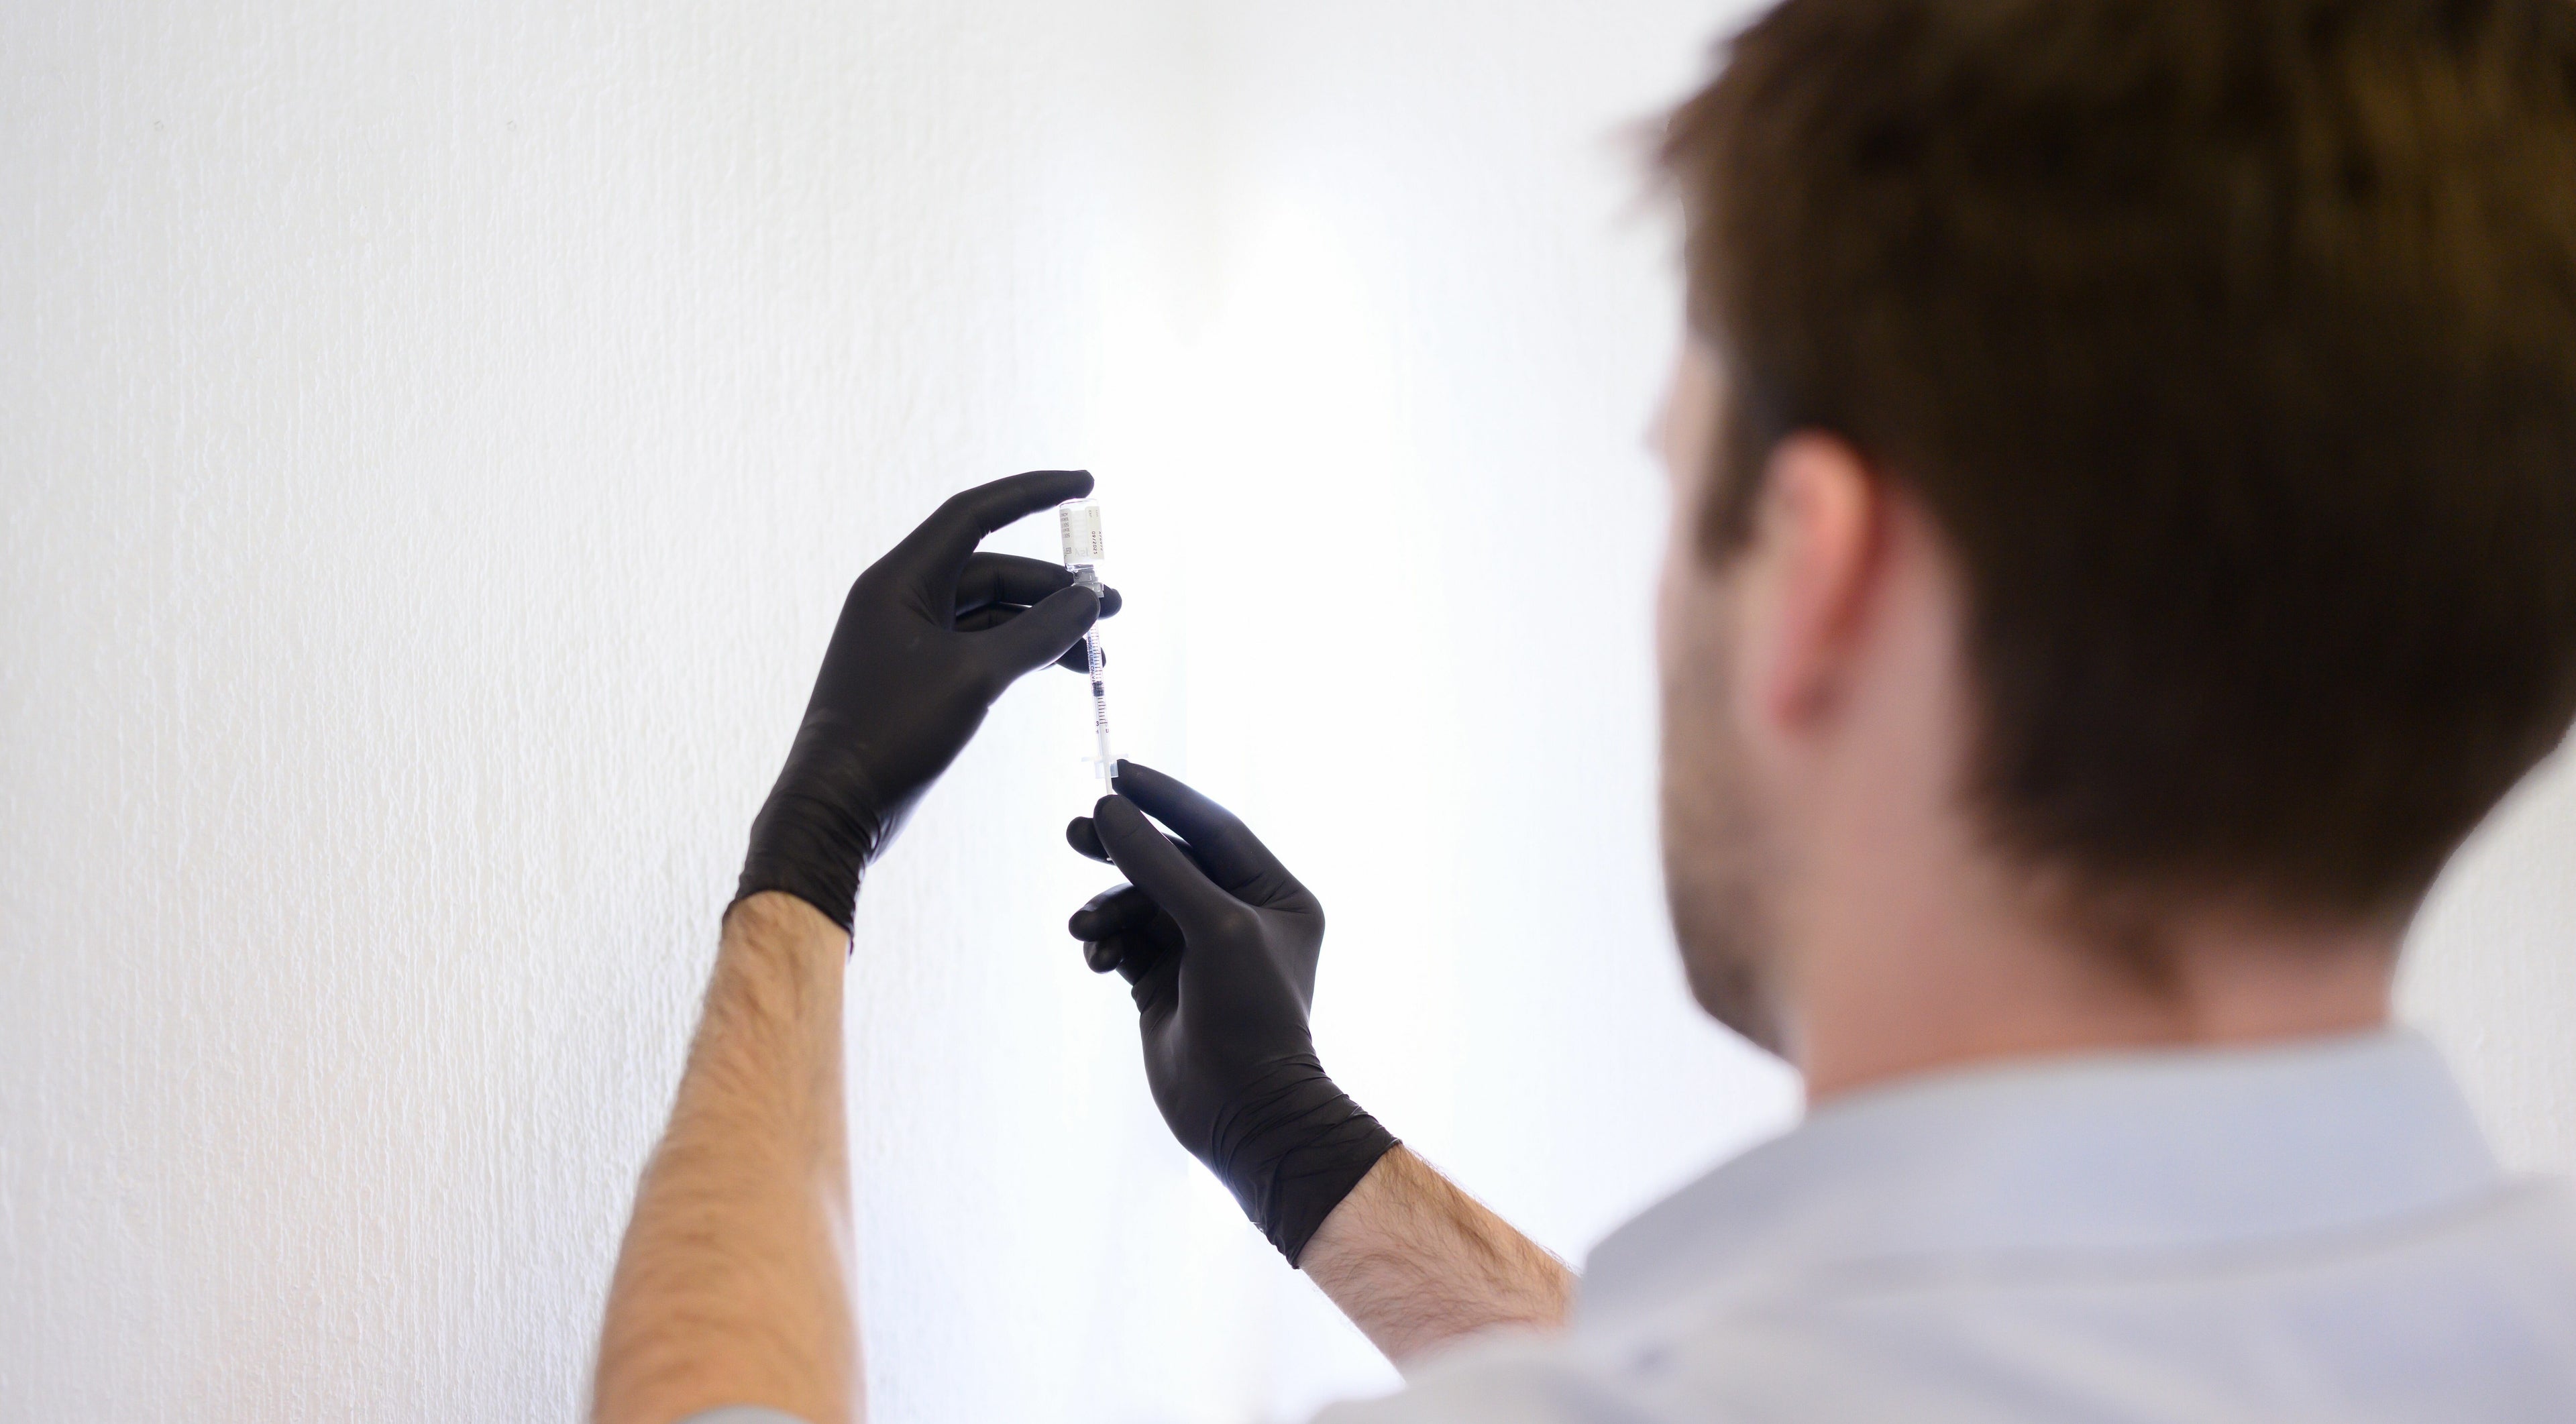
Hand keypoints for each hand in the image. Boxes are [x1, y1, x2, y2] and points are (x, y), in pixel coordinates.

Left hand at [736, 469, 1121, 930]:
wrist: (836, 808)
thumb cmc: (891, 734)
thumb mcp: (976, 676)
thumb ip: (1037, 632)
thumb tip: (1088, 600)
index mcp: (900, 580)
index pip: (975, 515)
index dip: (1032, 494)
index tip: (1086, 486)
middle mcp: (902, 600)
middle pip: (993, 570)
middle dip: (1054, 586)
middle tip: (1112, 609)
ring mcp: (910, 642)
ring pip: (992, 614)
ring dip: (1045, 626)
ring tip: (1098, 651)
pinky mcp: (919, 679)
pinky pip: (982, 648)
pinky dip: (1023, 652)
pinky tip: (1063, 666)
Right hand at [1067, 760, 1396, 1262]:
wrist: (1241, 1111)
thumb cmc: (1250, 1017)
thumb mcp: (1213, 927)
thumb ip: (1160, 865)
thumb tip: (1109, 810)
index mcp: (1276, 896)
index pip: (1214, 828)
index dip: (1165, 799)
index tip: (1117, 774)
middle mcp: (1240, 918)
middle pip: (1170, 861)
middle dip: (1123, 850)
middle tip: (1073, 832)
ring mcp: (1198, 951)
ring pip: (1138, 902)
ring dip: (1107, 908)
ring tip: (1084, 928)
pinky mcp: (1161, 982)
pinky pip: (1123, 940)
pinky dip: (1105, 941)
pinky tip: (1097, 958)